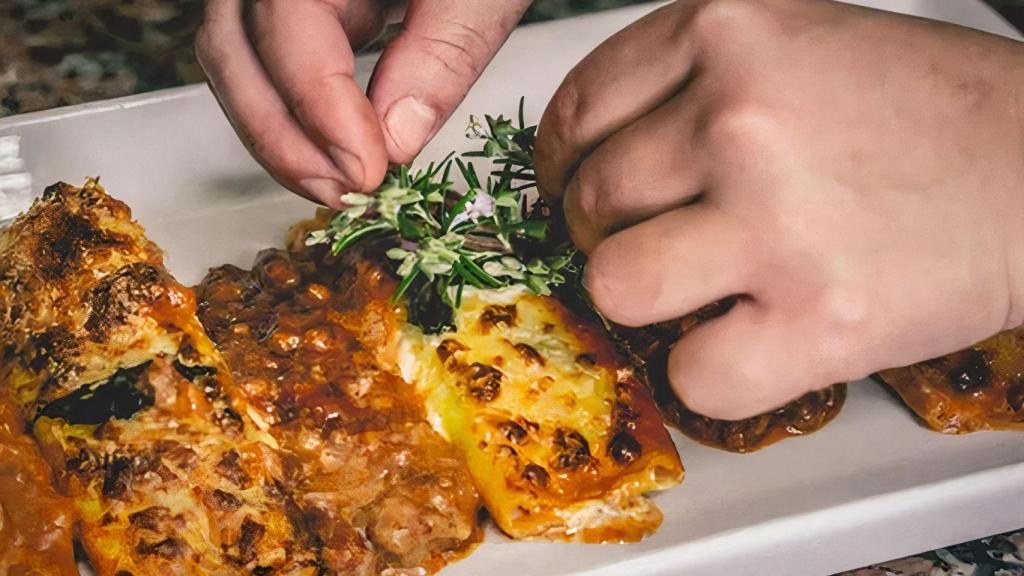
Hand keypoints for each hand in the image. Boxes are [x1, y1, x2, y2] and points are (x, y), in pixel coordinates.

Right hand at [196, 0, 529, 206]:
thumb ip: (443, 52)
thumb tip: (396, 141)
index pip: (284, 21)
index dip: (318, 105)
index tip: (367, 170)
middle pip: (232, 47)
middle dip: (282, 137)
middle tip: (347, 194)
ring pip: (235, 59)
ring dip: (280, 135)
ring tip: (343, 185)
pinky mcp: (292, 4)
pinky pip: (263, 59)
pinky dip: (293, 113)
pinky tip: (339, 149)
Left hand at [535, 0, 1023, 419]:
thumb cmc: (930, 113)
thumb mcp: (798, 45)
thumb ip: (694, 86)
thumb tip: (598, 158)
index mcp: (730, 31)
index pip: (580, 111)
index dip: (560, 165)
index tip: (566, 189)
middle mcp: (738, 117)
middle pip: (592, 203)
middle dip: (607, 236)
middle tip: (657, 243)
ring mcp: (772, 218)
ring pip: (617, 286)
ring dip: (647, 302)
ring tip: (704, 290)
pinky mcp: (815, 317)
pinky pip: (692, 374)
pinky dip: (710, 373)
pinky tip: (753, 340)